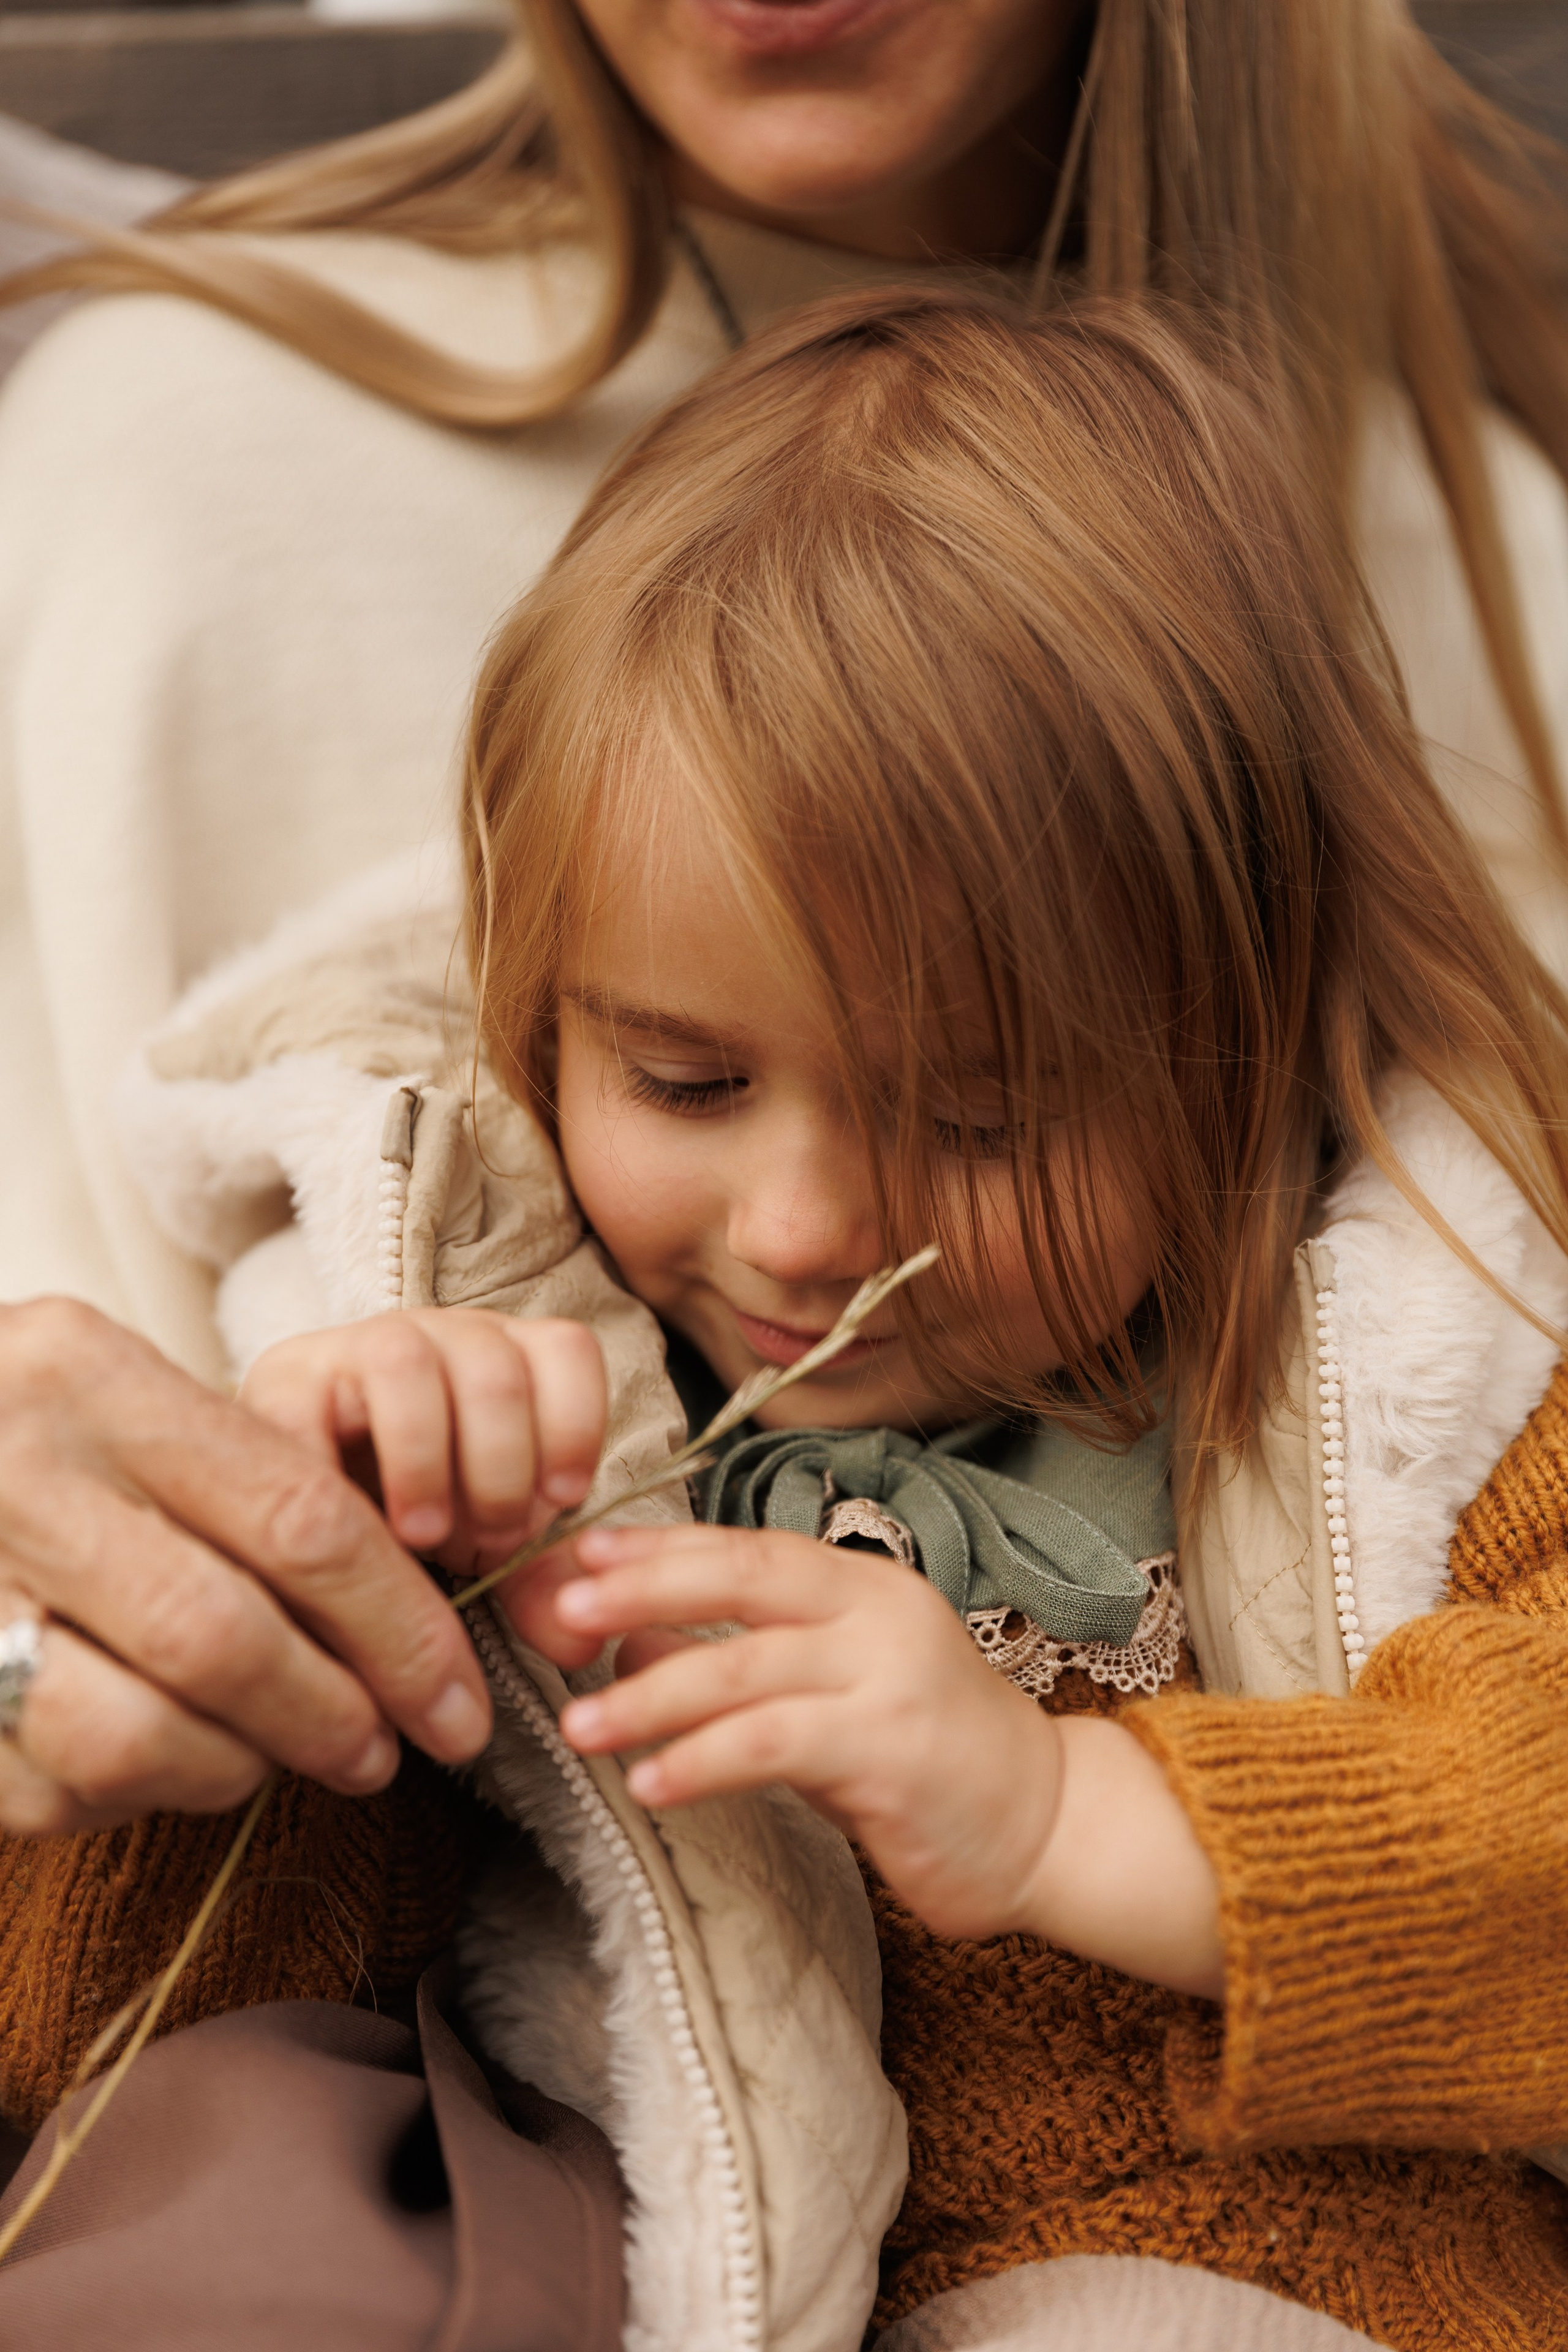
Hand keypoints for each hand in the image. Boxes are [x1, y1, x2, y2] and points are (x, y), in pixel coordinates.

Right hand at [0, 1299, 494, 1835]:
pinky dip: (136, 1796)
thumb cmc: (40, 1439)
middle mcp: (11, 1473)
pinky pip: (59, 1791)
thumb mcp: (131, 1408)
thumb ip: (254, 1487)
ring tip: (273, 1757)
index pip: (298, 1516)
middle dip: (333, 1713)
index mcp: (87, 1376)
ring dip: (238, 1767)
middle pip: (224, 1636)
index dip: (400, 1625)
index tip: (459, 1695)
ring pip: (137, 1735)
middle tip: (386, 1750)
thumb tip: (410, 1624)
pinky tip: (162, 1759)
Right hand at [242, 1308, 606, 1581]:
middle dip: (501, 1467)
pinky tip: (352, 1527)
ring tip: (420, 1537)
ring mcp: (355, 1347)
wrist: (305, 1521)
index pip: (566, 1348)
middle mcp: (437, 1337)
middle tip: (487, 1543)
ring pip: (407, 1361)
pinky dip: (336, 1468)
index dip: (576, 1423)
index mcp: (507, 1359)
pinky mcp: (281, 1378)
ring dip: (423, 1461)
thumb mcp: (490, 1554)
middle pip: (494, 1367)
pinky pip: (311, 1401)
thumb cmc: (421, 1525)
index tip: (563, 1501)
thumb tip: (583, 1644)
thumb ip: (540, 1588)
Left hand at [552, 1521, 1222, 1996]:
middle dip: (643, 1587)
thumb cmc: (924, 1758)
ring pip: (748, 1667)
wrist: (1046, 1825)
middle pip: (745, 1576)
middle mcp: (878, 1611)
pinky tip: (652, 1783)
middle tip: (560, 1608)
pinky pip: (777, 1744)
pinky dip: (704, 1760)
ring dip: (652, 1694)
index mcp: (861, 1584)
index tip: (580, 1549)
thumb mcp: (826, 1694)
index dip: (660, 1544)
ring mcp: (891, 1677)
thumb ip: (741, 1662)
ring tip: (578, 1725)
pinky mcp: (893, 1751)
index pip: (747, 1545)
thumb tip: (626, 1641)